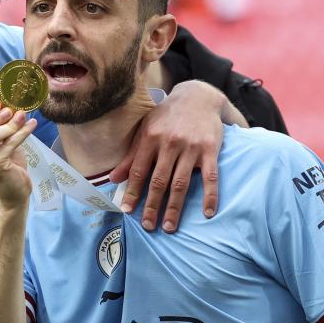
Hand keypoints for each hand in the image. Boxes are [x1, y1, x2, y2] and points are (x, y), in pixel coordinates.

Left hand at [110, 81, 223, 231]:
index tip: (127, 210)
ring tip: (168, 226)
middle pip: (159, 180)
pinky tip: (207, 213)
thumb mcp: (145, 130)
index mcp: (150, 138)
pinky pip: (211, 176)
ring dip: (174, 207)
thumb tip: (113, 178)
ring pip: (181, 182)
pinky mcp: (210, 149)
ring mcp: (191, 147)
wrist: (198, 96)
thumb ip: (131, 155)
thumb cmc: (167, 116)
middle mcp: (169, 143)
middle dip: (152, 205)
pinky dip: (210, 195)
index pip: (138, 170)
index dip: (132, 191)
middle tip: (148, 226)